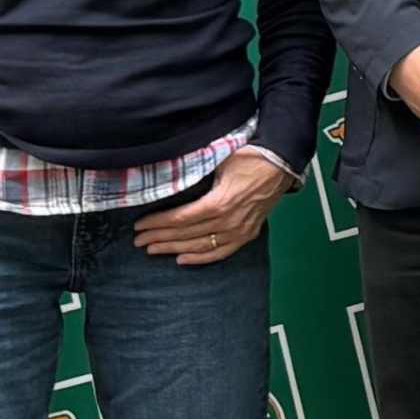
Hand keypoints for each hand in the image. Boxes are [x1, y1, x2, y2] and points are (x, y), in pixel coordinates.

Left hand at [133, 151, 288, 264]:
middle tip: (139, 241)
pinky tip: (182, 259)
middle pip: (186, 234)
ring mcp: (239, 230)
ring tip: (153, 250)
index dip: (158, 223)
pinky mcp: (247, 234)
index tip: (140, 226)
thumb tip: (168, 174)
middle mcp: (228, 221)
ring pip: (200, 246)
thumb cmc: (250, 158)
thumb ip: (196, 171)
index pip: (181, 218)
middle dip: (159, 237)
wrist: (280, 165)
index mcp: (219, 202)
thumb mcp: (219, 160)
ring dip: (174, 249)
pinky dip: (201, 257)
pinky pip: (221, 252)